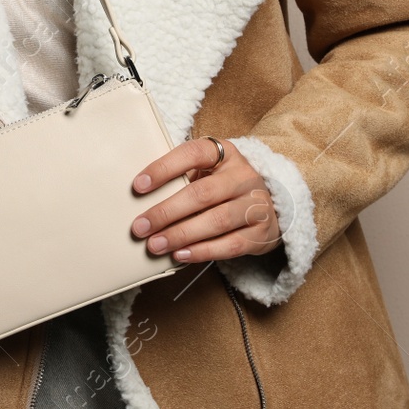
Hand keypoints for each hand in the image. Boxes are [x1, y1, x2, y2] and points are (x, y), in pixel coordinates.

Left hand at [129, 138, 280, 262]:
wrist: (270, 207)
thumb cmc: (225, 187)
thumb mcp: (209, 172)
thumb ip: (183, 178)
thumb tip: (140, 198)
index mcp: (226, 154)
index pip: (194, 154)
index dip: (164, 168)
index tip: (138, 185)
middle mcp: (244, 176)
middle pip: (202, 193)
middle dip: (167, 212)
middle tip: (140, 226)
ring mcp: (256, 205)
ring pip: (216, 221)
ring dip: (181, 235)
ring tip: (155, 245)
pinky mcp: (261, 233)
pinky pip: (230, 245)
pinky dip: (202, 251)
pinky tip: (180, 254)